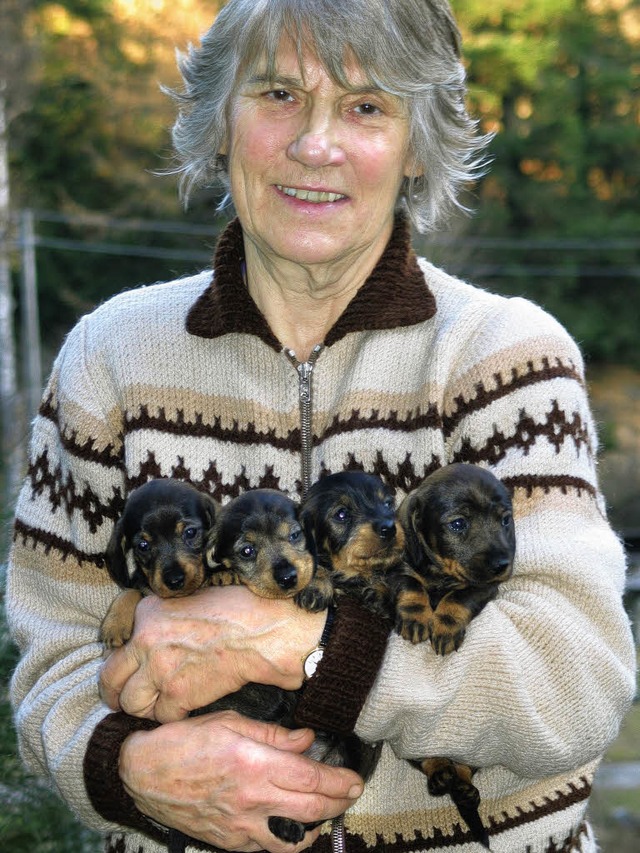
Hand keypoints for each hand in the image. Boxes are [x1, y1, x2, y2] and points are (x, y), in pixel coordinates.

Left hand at [99, 585, 325, 721]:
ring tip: (158, 707)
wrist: (263, 632)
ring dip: (144, 708)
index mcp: (148, 611)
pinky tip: (186, 710)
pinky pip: (162, 716)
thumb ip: (166, 619)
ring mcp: (159, 668)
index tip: (131, 671)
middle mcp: (145, 638)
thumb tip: (157, 636)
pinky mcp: (178, 693)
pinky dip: (173, 717)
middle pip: (111, 677)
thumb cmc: (238, 611)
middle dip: (116, 693)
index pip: (119, 644)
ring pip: (132, 702)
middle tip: (124, 700)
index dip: (127, 662)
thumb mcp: (192, 600)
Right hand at [120, 710, 363, 852]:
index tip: (355, 779)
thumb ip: (273, 735)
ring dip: (317, 828)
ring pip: (293, 839)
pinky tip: (290, 824)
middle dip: (338, 803)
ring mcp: (240, 827)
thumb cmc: (185, 740)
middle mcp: (252, 800)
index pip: (312, 779)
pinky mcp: (227, 842)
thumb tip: (307, 740)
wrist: (141, 772)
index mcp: (254, 764)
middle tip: (351, 793)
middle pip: (311, 810)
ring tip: (325, 813)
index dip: (340, 781)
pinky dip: (285, 838)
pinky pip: (266, 847)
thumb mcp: (230, 722)